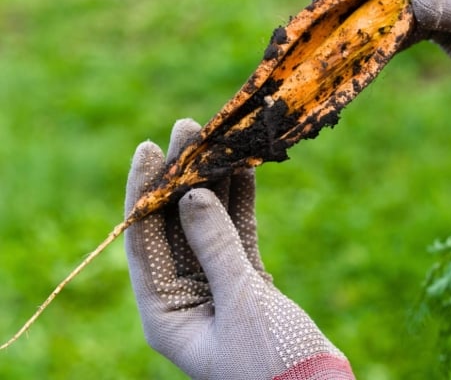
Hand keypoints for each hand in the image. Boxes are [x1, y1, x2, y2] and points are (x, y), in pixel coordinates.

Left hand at [124, 119, 353, 379]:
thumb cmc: (273, 363)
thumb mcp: (240, 301)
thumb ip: (215, 246)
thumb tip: (191, 195)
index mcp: (165, 312)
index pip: (143, 240)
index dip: (144, 191)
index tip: (147, 148)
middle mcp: (184, 297)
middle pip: (175, 225)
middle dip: (182, 178)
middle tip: (188, 129)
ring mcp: (216, 288)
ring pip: (210, 225)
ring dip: (214, 184)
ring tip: (218, 140)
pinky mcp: (248, 283)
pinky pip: (238, 235)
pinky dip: (242, 204)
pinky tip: (244, 171)